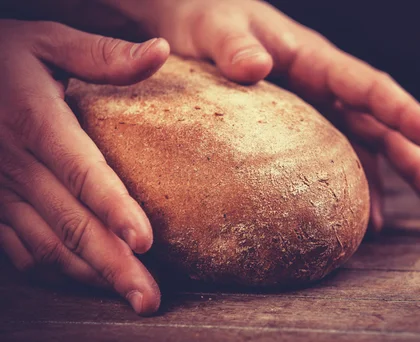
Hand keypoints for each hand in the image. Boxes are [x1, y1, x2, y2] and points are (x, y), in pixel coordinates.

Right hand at [0, 19, 168, 313]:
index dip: (113, 209)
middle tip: (147, 298)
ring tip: (129, 297)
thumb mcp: (46, 42)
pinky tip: (87, 280)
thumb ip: (102, 55)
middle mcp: (17, 165)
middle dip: (113, 265)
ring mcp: (0, 191)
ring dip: (90, 274)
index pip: (82, 172)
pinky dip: (57, 268)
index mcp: (36, 122)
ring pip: (47, 245)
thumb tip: (160, 51)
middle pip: (71, 223)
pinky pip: (21, 248)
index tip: (144, 242)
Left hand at [108, 0, 419, 232]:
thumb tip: (257, 67)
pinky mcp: (302, 131)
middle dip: (419, 161)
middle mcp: (326, 88)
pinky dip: (356, 187)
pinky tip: (368, 218)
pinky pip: (338, 160)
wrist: (197, 25)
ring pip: (369, 146)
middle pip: (382, 126)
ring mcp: (319, 111)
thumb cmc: (207, 19)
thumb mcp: (215, 27)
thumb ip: (233, 47)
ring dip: (400, 180)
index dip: (406, 113)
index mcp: (314, 60)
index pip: (370, 88)